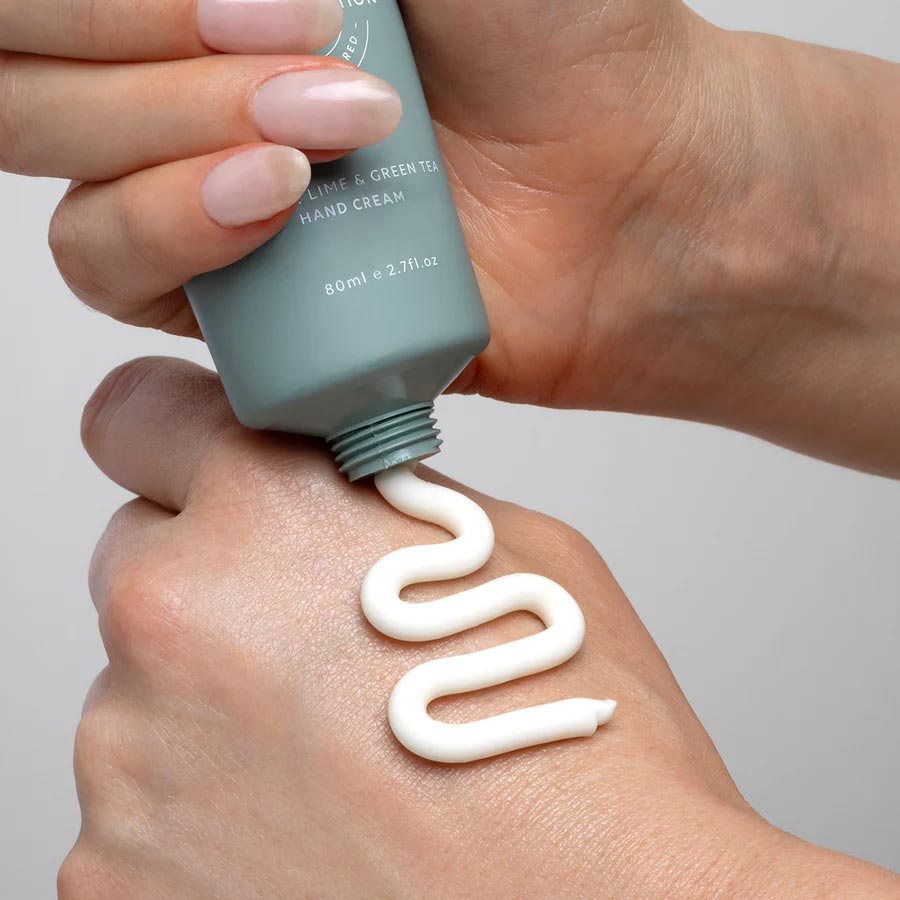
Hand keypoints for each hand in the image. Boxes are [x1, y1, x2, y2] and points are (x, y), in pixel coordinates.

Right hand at [9, 0, 899, 474]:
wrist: (624, 184)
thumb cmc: (555, 35)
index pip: (45, 2)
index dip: (111, 1)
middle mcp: (173, 86)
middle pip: (26, 80)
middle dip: (148, 55)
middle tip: (316, 44)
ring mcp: (190, 197)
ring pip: (65, 181)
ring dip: (175, 142)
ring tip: (326, 139)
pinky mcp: (231, 301)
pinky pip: (115, 274)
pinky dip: (173, 230)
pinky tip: (276, 204)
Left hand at [60, 357, 899, 897]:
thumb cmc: (572, 746)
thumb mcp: (510, 549)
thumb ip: (378, 505)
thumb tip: (327, 504)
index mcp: (268, 510)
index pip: (139, 417)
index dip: (173, 440)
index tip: (194, 474)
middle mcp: (176, 621)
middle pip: (143, 569)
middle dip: (211, 593)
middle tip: (307, 649)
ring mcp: (130, 760)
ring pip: (140, 696)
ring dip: (212, 715)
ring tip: (331, 762)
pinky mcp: (117, 876)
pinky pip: (142, 810)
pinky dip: (204, 817)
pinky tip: (307, 832)